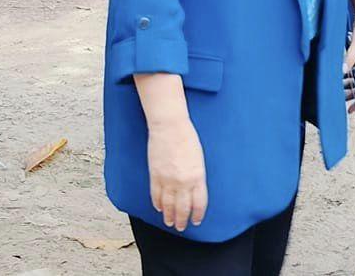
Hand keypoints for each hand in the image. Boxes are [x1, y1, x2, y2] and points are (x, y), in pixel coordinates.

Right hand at [146, 117, 207, 231]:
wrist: (170, 127)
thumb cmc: (187, 138)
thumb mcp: (199, 160)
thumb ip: (196, 177)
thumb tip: (193, 190)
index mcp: (197, 177)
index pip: (199, 203)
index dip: (197, 214)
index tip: (196, 221)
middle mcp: (183, 182)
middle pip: (183, 208)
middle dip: (182, 220)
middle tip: (181, 227)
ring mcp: (168, 180)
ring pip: (168, 205)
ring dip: (169, 216)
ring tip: (169, 222)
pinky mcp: (155, 175)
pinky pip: (156, 194)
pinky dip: (157, 203)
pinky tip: (159, 208)